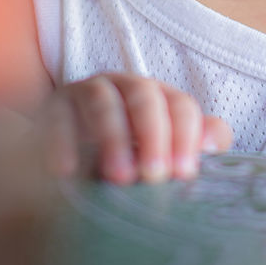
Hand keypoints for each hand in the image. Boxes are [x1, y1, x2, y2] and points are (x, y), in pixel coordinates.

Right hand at [38, 74, 231, 182]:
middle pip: (144, 97)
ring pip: (103, 102)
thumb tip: (212, 141)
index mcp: (158, 97)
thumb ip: (192, 144)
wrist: (68, 154)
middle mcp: (124, 87)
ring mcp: (86, 93)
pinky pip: (57, 118)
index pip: (181, 106)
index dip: (186, 138)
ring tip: (119, 177)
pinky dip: (62, 143)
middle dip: (153, 135)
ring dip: (113, 139)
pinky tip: (66, 172)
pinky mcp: (52, 108)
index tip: (184, 174)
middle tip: (154, 176)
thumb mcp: (160, 154)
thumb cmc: (126, 157)